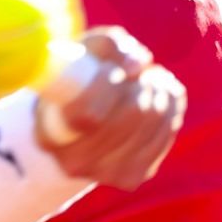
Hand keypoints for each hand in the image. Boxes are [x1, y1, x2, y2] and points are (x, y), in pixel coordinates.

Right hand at [38, 26, 186, 190]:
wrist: (71, 129)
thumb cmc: (75, 81)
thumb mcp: (80, 54)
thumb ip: (106, 45)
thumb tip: (137, 65)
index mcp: (50, 134)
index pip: (89, 113)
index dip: (107, 81)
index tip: (111, 68)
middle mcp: (75, 162)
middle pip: (134, 112)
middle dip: (142, 84)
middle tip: (139, 74)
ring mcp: (106, 174)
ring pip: (156, 118)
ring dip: (159, 91)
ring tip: (151, 80)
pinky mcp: (134, 176)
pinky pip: (167, 132)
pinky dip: (170, 108)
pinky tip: (162, 95)